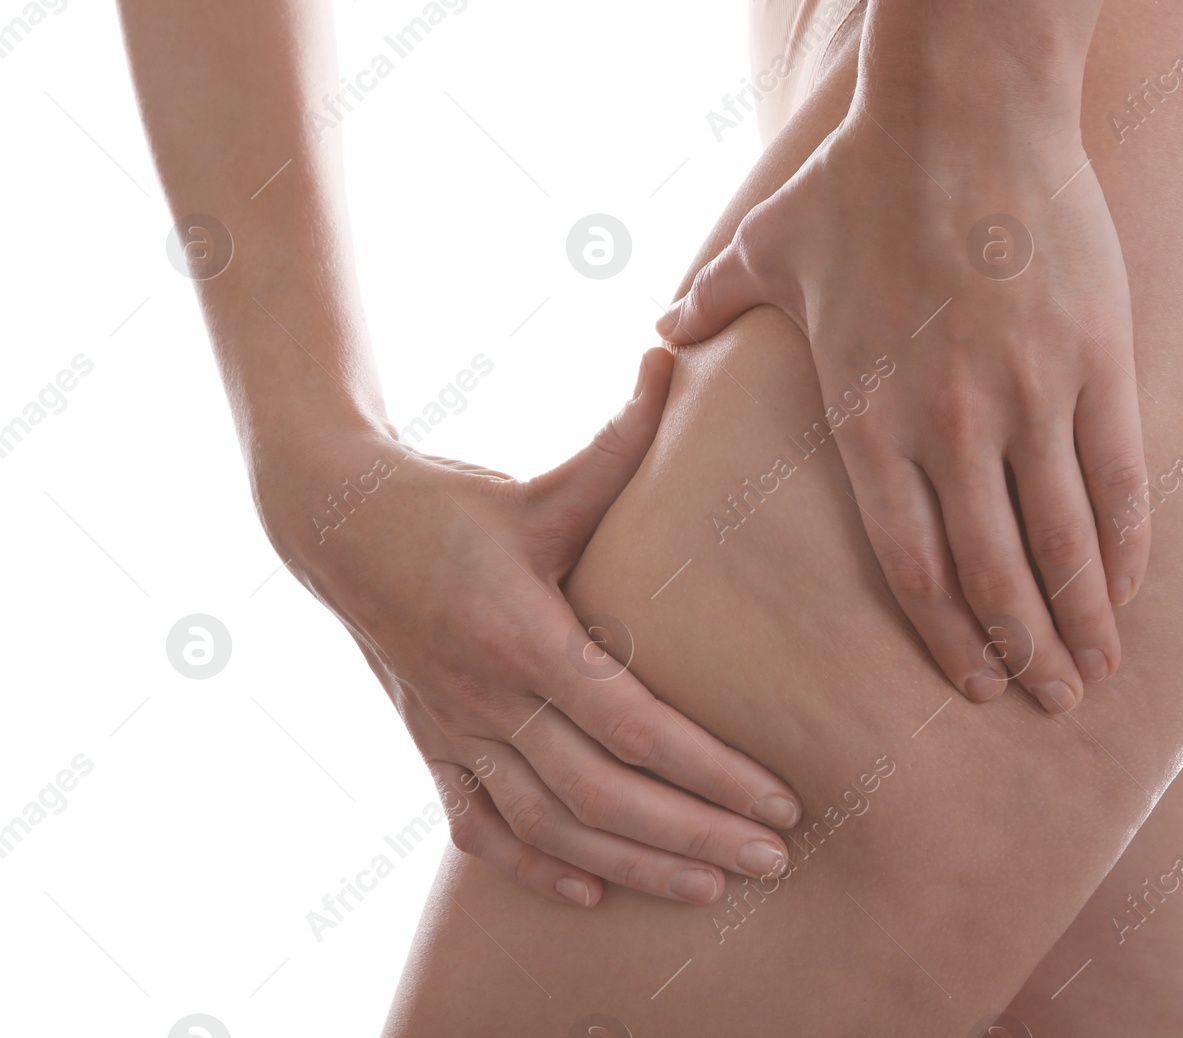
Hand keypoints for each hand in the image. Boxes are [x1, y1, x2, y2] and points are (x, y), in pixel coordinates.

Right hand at [254, 349, 800, 906]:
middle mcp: (488, 696)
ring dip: (634, 865)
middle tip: (774, 860)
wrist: (335, 523)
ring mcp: (454, 730)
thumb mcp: (541, 479)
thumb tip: (672, 356)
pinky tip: (590, 893)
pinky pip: (481, 829)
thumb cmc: (455, 500)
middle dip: (696, 835)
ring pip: (550, 827)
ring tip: (711, 888)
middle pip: (603, 795)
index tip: (782, 798)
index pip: (636, 725)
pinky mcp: (432, 744)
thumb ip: (618, 436)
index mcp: (523, 632)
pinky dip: (535, 868)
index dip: (714, 771)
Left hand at [655, 110, 1149, 713]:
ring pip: (1063, 541)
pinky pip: (1118, 475)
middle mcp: (949, 426)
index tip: (969, 683)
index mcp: (867, 418)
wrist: (961, 107)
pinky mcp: (1095, 359)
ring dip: (1083, 618)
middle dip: (1019, 653)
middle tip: (1043, 704)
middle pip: (991, 574)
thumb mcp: (766, 247)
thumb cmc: (857, 179)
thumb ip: (711, 305)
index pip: (909, 563)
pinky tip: (1135, 585)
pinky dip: (1128, 542)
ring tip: (1097, 673)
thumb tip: (657, 326)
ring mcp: (1030, 396)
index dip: (944, 635)